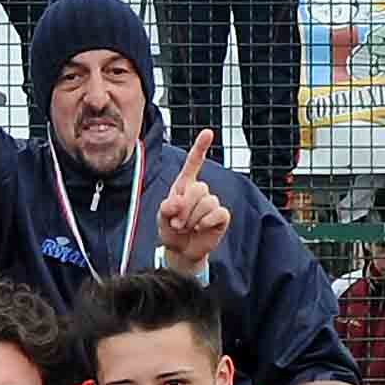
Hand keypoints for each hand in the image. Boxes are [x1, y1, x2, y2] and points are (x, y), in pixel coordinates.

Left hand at [157, 132, 232, 269]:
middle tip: (177, 223)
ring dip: (192, 219)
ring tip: (187, 228)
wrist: (181, 251)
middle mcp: (200, 191)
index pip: (193, 164)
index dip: (200, 148)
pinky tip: (200, 229)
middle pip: (198, 188)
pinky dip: (206, 222)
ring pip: (207, 202)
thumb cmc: (171, 231)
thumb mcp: (162, 218)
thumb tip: (177, 201)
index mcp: (184, 185)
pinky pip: (217, 213)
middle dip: (184, 209)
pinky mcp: (222, 216)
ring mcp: (212, 203)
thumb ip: (166, 208)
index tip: (208, 133)